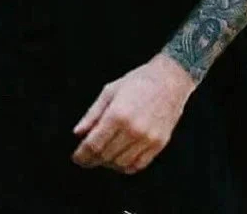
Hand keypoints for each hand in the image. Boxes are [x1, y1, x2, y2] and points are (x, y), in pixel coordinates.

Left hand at [71, 53, 196, 174]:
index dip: (82, 154)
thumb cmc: (138, 81)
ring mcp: (147, 139)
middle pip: (105, 156)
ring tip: (102, 156)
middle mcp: (132, 130)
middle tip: (86, 157)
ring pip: (121, 164)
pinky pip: (138, 165)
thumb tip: (78, 133)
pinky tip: (119, 158)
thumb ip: (92, 114)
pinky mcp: (158, 144)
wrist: (169, 80)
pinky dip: (125, 166)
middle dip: (92, 159)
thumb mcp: (110, 91)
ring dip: (108, 163)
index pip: (94, 144)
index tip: (76, 157)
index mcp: (117, 114)